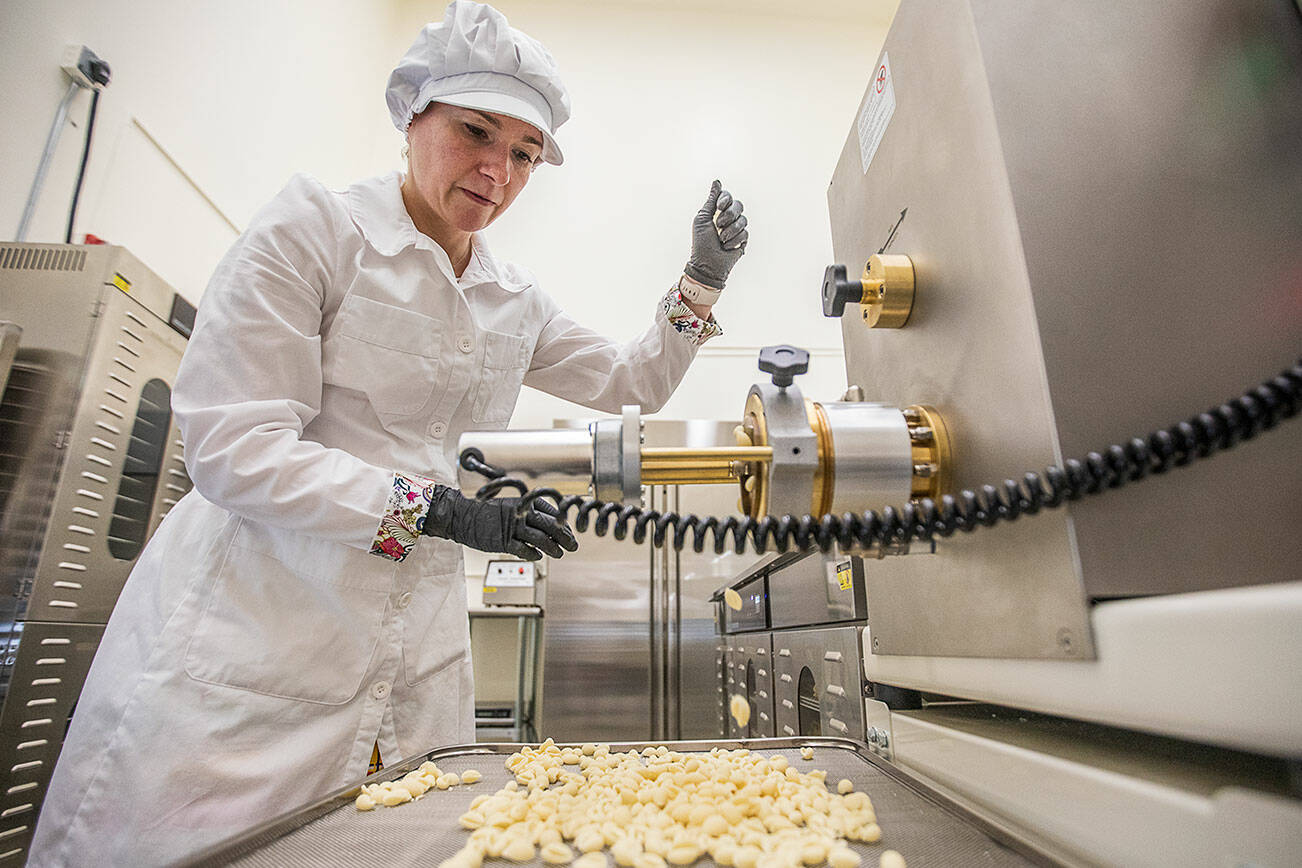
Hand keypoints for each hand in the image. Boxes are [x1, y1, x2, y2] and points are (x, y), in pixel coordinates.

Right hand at [421, 485, 578, 560]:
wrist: (462, 517)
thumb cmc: (486, 514)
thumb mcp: (509, 507)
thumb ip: (527, 514)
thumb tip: (550, 526)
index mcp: (523, 503)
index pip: (551, 512)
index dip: (563, 524)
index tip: (569, 532)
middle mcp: (519, 514)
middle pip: (549, 526)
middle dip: (565, 537)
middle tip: (573, 545)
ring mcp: (511, 528)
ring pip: (540, 539)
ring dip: (553, 548)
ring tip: (560, 553)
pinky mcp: (502, 542)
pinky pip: (523, 550)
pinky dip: (534, 554)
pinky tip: (538, 556)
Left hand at [683, 180, 747, 289]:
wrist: (707, 264)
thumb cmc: (701, 242)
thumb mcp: (703, 218)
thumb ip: (711, 200)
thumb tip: (717, 182)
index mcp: (717, 211)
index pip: (727, 196)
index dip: (725, 199)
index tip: (718, 207)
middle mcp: (728, 218)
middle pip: (738, 205)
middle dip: (729, 215)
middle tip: (719, 225)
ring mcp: (736, 229)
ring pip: (743, 219)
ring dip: (730, 230)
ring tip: (721, 239)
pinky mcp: (743, 240)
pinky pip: (745, 233)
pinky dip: (734, 240)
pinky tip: (726, 247)